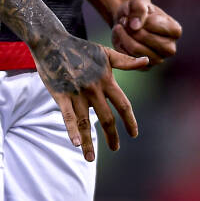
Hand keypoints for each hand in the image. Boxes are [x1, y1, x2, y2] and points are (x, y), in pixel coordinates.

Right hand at [33, 35, 148, 161]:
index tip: (133, 134)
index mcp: (106, 80)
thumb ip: (126, 61)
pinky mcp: (61, 94)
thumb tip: (147, 62)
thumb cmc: (79, 47)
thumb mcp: (105, 53)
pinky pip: (67, 116)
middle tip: (115, 147)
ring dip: (89, 142)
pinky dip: (71, 130)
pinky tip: (75, 143)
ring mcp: (77, 93)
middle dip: (112, 136)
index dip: (130, 121)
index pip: (123, 105)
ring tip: (91, 158)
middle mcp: (94, 88)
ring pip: (85, 122)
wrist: (52, 41)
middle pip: (106, 118)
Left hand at [111, 0, 180, 64]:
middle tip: (123, 20)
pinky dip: (120, 45)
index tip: (132, 13)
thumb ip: (139, 8)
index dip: (139, 17)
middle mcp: (170, 48)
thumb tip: (135, 26)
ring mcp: (159, 60)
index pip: (154, 25)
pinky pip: (128, 57)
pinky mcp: (145, 67)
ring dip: (123, 36)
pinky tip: (120, 36)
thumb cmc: (137, 10)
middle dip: (130, 28)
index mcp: (175, 31)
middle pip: (145, 39)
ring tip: (119, 26)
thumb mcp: (139, 0)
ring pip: (135, 49)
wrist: (128, 21)